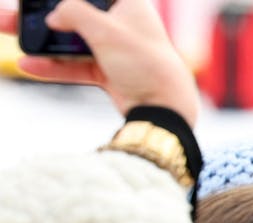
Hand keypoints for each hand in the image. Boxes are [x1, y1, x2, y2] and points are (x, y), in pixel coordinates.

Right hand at [5, 0, 198, 125]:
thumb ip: (72, 13)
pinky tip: (28, 64)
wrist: (165, 108)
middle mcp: (122, 23)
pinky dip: (54, 66)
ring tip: (10, 34)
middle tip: (14, 14)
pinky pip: (76, 66)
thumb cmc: (145, 63)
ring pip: (72, 40)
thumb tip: (53, 16)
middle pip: (76, 14)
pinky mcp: (110, 73)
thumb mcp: (105, 29)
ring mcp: (116, 49)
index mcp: (128, 3)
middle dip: (44, 15)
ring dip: (43, 40)